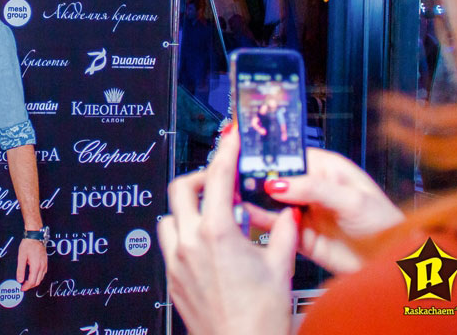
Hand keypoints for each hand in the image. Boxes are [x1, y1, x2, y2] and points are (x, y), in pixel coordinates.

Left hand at [16, 238, 47, 290]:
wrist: (35, 236)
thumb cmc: (28, 245)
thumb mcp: (21, 257)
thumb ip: (20, 270)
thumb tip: (19, 280)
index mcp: (36, 266)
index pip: (32, 281)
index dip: (26, 287)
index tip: (22, 288)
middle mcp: (42, 266)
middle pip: (37, 281)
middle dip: (30, 286)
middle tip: (23, 286)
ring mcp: (45, 264)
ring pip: (41, 278)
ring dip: (34, 282)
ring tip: (27, 281)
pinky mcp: (46, 262)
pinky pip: (43, 273)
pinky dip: (38, 277)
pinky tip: (33, 275)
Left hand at [157, 130, 297, 334]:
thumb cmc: (259, 317)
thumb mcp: (280, 266)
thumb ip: (283, 231)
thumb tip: (288, 212)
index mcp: (216, 232)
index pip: (218, 176)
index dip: (225, 151)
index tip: (230, 139)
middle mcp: (189, 242)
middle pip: (181, 188)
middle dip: (200, 177)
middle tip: (219, 181)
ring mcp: (175, 260)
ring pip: (169, 216)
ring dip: (187, 208)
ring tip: (210, 214)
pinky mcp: (171, 277)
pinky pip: (168, 243)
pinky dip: (182, 234)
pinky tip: (203, 244)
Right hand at [249, 147, 403, 274]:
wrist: (390, 264)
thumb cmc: (384, 225)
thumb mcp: (351, 200)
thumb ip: (314, 189)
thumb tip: (279, 183)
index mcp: (326, 169)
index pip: (290, 155)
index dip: (268, 155)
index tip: (246, 155)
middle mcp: (311, 187)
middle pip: (276, 176)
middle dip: (256, 176)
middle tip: (234, 175)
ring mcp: (303, 210)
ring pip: (270, 200)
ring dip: (253, 197)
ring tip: (233, 192)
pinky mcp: (298, 233)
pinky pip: (273, 224)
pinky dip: (258, 219)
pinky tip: (245, 213)